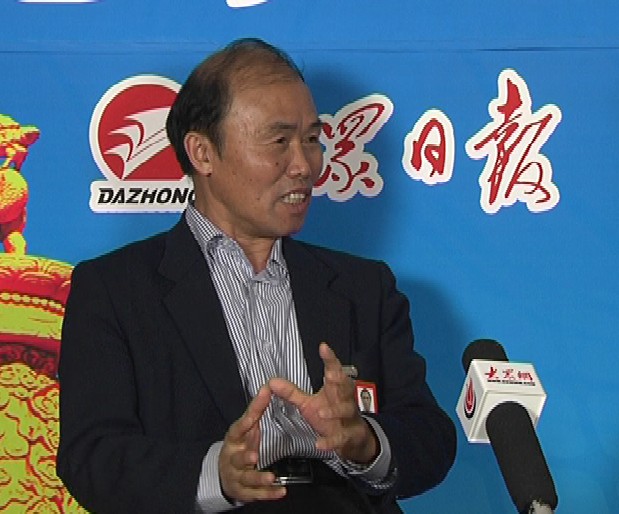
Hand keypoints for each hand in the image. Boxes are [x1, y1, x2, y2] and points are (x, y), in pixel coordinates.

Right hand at [218, 386, 285, 502]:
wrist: (224, 473)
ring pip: (247, 478)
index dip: (246, 422)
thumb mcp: (246, 427)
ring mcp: (238, 476)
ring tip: (271, 477)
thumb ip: (257, 409)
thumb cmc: (239, 445)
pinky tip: (281, 491)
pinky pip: (257, 493)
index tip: (254, 415)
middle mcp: (233, 458)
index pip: (238, 429)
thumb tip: (269, 386)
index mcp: (234, 439)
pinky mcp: (245, 491)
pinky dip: (269, 493)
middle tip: (255, 455)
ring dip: (259, 477)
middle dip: (245, 457)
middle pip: (238, 458)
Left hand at [269, 343, 378, 463]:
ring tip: (321, 412)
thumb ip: (292, 393)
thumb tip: (272, 381)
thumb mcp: (309, 404)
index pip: (334, 370)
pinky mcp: (348, 436)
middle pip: (345, 387)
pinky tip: (320, 444)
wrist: (352, 439)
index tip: (323, 347)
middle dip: (339, 380)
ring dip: (334, 410)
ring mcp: (348, 418)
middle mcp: (344, 400)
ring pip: (346, 410)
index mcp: (334, 389)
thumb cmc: (330, 416)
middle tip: (331, 375)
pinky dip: (331, 441)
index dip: (330, 359)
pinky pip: (341, 438)